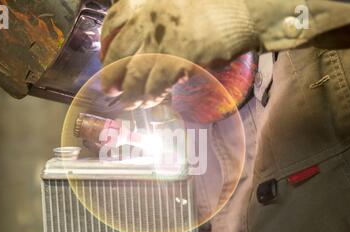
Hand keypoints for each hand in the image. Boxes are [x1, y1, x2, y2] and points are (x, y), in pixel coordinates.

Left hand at [100, 0, 258, 105]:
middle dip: (111, 74)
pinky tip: (150, 102)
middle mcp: (150, 21)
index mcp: (148, 3)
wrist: (244, 8)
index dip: (105, 43)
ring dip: (130, 92)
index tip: (105, 57)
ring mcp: (163, 41)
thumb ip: (160, 18)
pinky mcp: (179, 60)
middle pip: (118, 52)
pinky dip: (151, 96)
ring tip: (129, 103)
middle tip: (110, 89)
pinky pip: (156, 85)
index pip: (114, 21)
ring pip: (135, 74)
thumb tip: (147, 42)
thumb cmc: (217, 4)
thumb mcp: (180, 1)